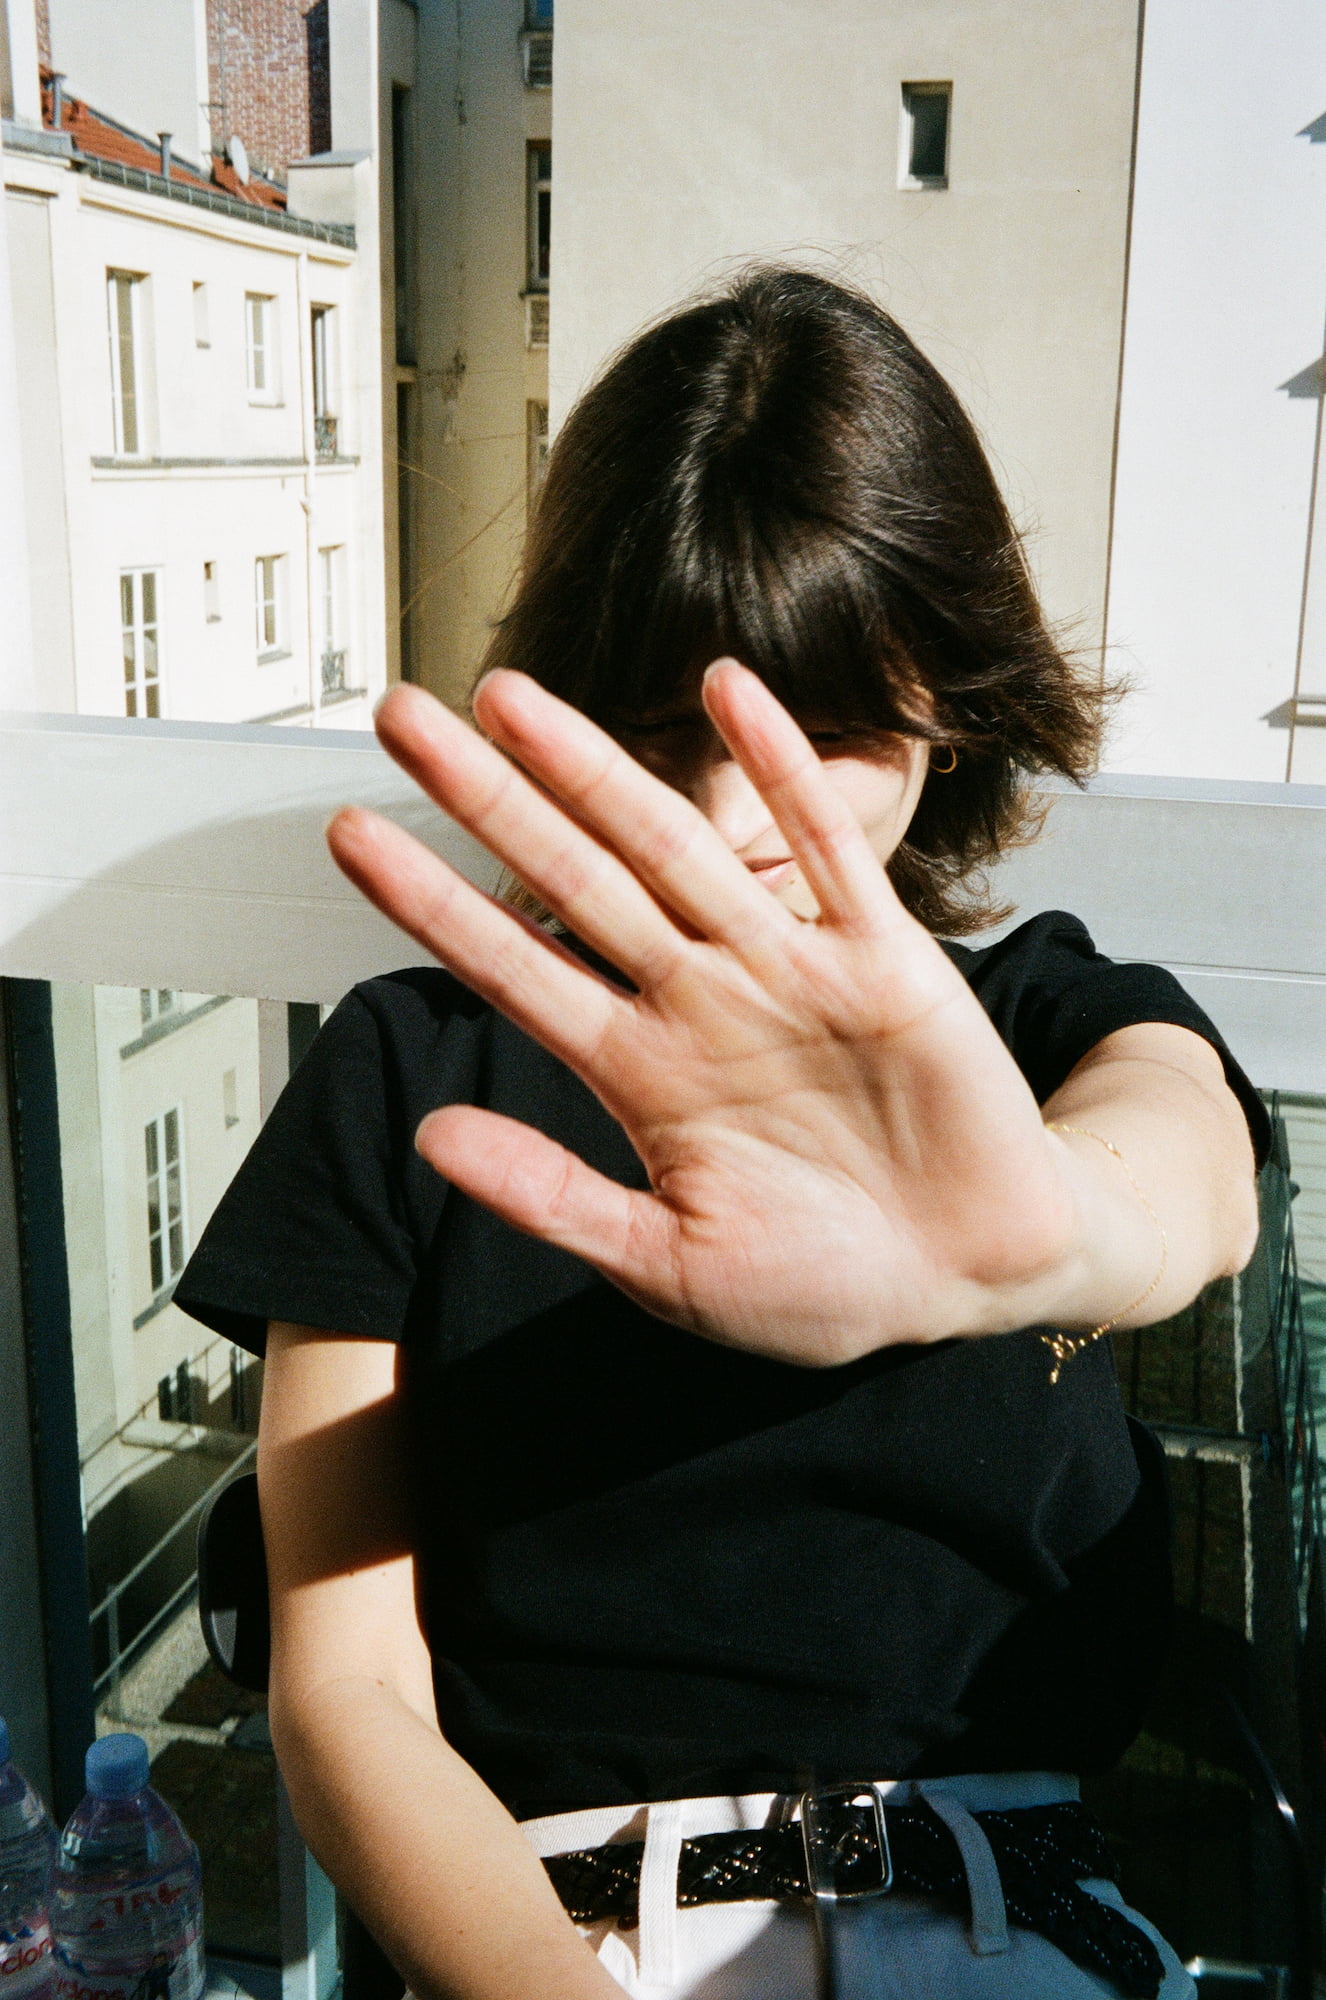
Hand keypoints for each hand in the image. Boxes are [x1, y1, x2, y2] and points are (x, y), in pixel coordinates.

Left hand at [327, 663, 1096, 1365]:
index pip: (514, 964)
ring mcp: (788, 970)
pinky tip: (726, 691)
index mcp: (639, 1072)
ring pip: (675, 845)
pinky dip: (783, 771)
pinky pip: (827, 851)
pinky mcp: (886, 958)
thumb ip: (554, 1199)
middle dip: (486, 796)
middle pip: (573, 876)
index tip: (349, 835)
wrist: (970, 1275)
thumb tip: (428, 1141)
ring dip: (595, 767)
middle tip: (398, 713)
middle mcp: (699, 1001)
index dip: (430, 900)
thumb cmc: (819, 1286)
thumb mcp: (668, 1266)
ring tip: (508, 696)